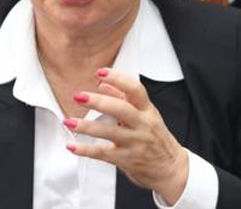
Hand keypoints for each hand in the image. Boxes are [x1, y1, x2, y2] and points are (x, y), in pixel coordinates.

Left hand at [64, 68, 188, 203]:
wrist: (171, 169)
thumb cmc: (156, 139)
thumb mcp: (145, 115)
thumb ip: (123, 98)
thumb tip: (102, 84)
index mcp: (147, 110)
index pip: (135, 89)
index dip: (118, 79)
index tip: (101, 72)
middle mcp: (142, 125)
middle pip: (120, 109)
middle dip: (98, 101)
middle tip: (79, 96)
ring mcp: (134, 142)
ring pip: (109, 132)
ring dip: (86, 126)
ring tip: (69, 121)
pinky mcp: (126, 159)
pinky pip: (103, 153)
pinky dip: (86, 150)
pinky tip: (73, 146)